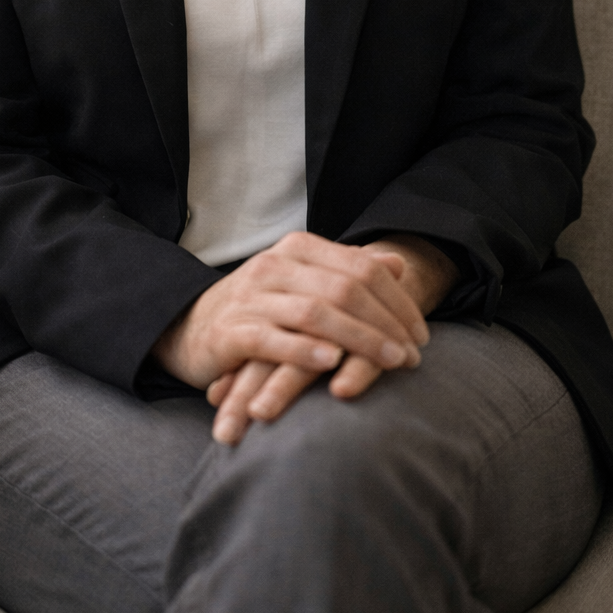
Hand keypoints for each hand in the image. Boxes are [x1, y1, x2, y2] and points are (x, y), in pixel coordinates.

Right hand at [199, 234, 459, 442]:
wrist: (191, 328)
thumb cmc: (261, 308)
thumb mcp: (305, 283)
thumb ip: (349, 271)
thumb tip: (398, 262)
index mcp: (296, 248)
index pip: (360, 268)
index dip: (397, 301)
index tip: (421, 336)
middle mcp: (273, 266)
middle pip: (344, 289)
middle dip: (386, 324)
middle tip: (413, 357)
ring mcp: (250, 297)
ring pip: (315, 313)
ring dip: (360, 340)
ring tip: (390, 363)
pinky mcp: (232, 331)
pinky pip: (273, 340)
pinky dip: (305, 351)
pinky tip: (332, 364)